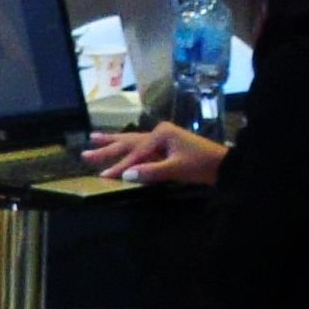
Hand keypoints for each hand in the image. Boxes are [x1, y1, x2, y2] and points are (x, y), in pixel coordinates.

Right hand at [83, 122, 224, 188]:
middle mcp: (158, 132)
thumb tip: (126, 175)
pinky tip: (118, 144)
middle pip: (128, 142)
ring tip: (93, 138)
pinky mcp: (165, 145)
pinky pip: (140, 147)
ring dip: (112, 141)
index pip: (135, 153)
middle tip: (84, 153)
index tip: (103, 177)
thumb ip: (151, 172)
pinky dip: (127, 148)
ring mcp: (162, 137)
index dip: (119, 166)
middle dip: (106, 148)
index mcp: (161, 134)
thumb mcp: (177, 168)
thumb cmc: (202, 165)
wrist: (223, 164)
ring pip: (132, 140)